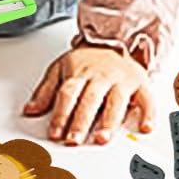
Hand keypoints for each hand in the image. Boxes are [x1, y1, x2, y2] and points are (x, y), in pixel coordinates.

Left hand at [24, 45, 155, 145]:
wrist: (114, 39)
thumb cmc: (87, 59)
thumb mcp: (60, 68)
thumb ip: (45, 91)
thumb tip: (30, 110)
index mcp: (79, 73)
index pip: (68, 94)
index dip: (61, 114)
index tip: (55, 133)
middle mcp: (101, 76)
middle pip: (90, 99)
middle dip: (81, 121)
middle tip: (74, 140)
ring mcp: (121, 80)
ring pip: (116, 101)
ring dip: (109, 121)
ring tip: (102, 138)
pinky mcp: (140, 84)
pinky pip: (146, 99)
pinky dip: (148, 114)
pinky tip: (144, 127)